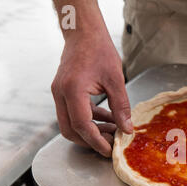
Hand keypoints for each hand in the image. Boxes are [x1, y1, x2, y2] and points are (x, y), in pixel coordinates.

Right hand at [51, 31, 132, 156]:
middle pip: (70, 130)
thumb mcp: (116, 80)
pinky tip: (109, 119)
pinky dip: (91, 119)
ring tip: (114, 132)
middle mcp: (61, 93)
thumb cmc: (99, 51)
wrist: (84, 33)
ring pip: (71, 123)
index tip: (109, 150)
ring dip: (91, 130)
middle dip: (90, 141)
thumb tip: (127, 129)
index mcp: (73, 90)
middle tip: (110, 145)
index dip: (96, 141)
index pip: (81, 125)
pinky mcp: (64, 92)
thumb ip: (121, 107)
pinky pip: (75, 113)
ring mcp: (60, 93)